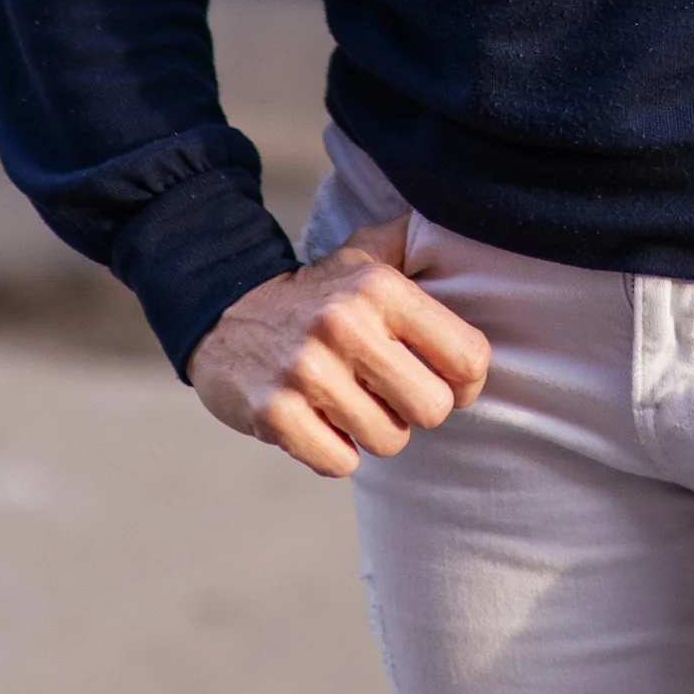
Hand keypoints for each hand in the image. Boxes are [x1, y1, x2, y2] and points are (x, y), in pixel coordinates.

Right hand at [187, 218, 489, 479]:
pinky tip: (320, 422)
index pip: (469, 357)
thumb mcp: (365, 255)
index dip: (467, 382)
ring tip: (350, 402)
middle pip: (434, 408)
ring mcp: (308, 371)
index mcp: (381, 287)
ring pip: (389, 441)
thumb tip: (460, 231)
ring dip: (373, 431)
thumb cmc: (316, 293)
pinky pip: (340, 462)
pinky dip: (335, 452)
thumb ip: (415, 242)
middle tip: (390, 394)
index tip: (447, 382)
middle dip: (416, 410)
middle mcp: (346, 325)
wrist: (224, 311)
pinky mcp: (275, 413)